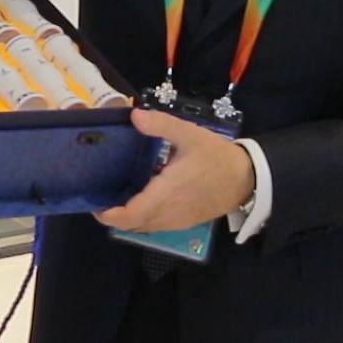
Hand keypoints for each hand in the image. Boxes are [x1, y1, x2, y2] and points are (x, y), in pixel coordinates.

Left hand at [96, 110, 253, 234]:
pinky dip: (144, 218)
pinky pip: (157, 226)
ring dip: (129, 218)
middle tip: (102, 197)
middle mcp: (169, 212)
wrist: (247, 178)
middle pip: (133, 225)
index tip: (95, 204)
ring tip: (117, 197)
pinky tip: (142, 199)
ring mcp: (177, 221)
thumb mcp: (189, 135)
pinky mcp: (185, 222)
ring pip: (145, 227)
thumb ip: (161, 125)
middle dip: (114, 216)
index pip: (131, 215)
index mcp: (166, 193)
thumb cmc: (216, 157)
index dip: (109, 215)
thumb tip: (134, 115)